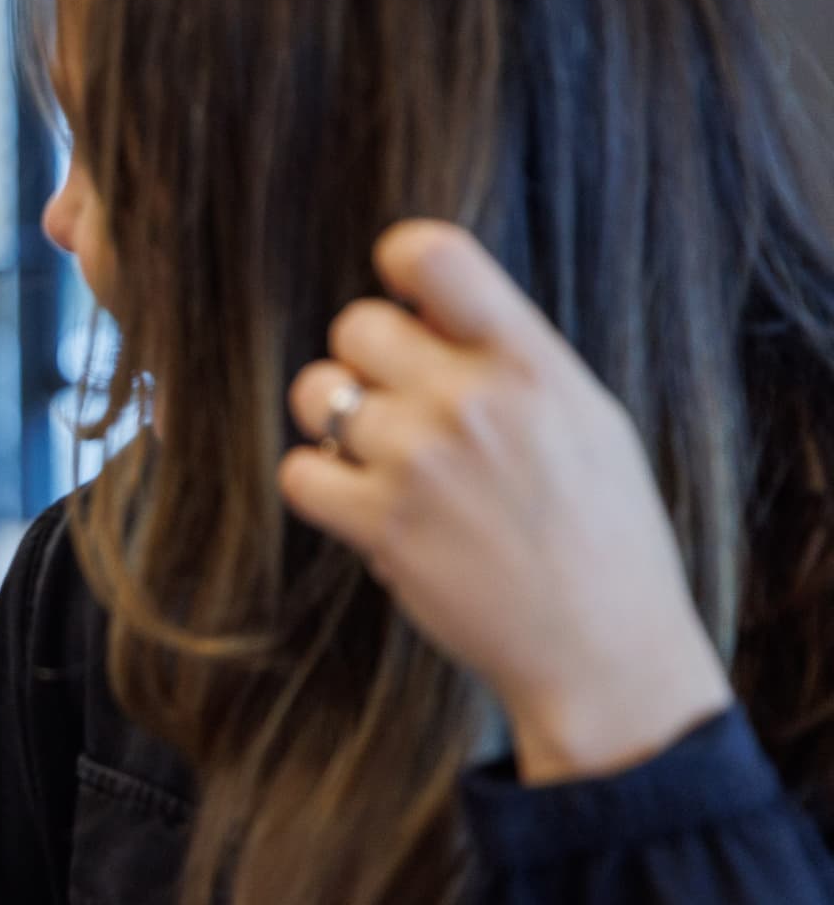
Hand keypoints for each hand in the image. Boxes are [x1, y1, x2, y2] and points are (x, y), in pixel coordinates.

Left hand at [279, 220, 732, 783]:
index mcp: (532, 364)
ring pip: (315, 394)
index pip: (436, 256)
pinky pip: (299, 473)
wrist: (604, 648)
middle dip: (366, 361)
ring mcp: (421, 462)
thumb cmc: (600, 533)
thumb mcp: (586, 418)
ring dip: (334, 423)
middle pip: (356, 324)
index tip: (406, 298)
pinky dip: (319, 488)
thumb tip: (429, 304)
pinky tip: (363, 506)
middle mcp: (472, 402)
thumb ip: (509, 356)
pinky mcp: (380, 525)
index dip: (401, 262)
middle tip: (401, 407)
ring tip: (382, 459)